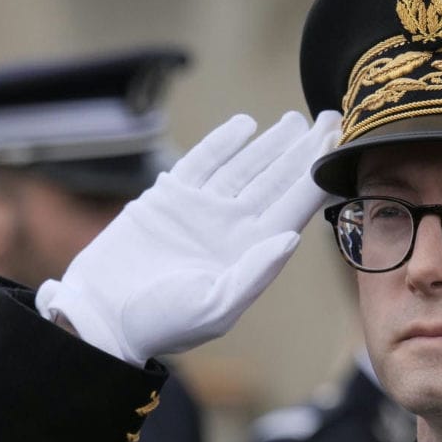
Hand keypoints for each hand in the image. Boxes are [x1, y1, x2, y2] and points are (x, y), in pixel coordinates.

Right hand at [36, 110, 341, 365]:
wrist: (102, 316)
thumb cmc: (161, 323)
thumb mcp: (216, 308)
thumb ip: (256, 273)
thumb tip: (291, 238)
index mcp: (251, 252)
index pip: (294, 205)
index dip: (317, 174)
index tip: (339, 146)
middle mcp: (233, 226)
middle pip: (277, 179)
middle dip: (303, 150)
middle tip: (329, 118)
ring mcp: (202, 210)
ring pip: (245, 166)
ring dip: (271, 143)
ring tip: (295, 120)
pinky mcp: (169, 198)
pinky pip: (202, 162)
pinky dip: (223, 142)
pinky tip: (245, 125)